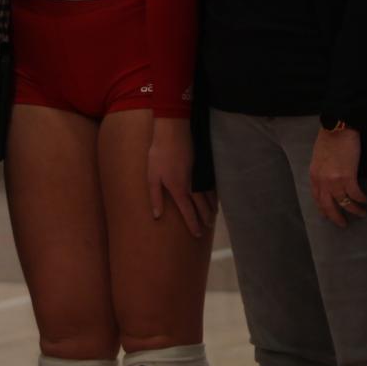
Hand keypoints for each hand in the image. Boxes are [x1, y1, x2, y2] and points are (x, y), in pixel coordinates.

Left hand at [147, 116, 212, 237]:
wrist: (173, 131)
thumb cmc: (159, 154)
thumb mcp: (152, 177)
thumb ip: (155, 197)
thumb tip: (157, 216)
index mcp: (179, 190)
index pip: (188, 212)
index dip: (193, 224)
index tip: (197, 234)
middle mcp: (192, 186)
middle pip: (202, 206)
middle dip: (206, 217)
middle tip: (209, 226)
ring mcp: (199, 175)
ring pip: (209, 195)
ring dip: (212, 206)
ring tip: (214, 214)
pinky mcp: (202, 166)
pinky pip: (211, 184)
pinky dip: (214, 192)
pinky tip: (214, 194)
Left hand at [308, 125, 366, 227]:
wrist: (337, 129)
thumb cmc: (328, 140)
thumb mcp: (318, 159)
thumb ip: (320, 172)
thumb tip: (327, 182)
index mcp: (314, 176)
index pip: (317, 198)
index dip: (324, 209)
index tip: (329, 216)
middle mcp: (322, 181)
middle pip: (328, 206)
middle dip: (336, 217)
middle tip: (343, 224)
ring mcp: (334, 180)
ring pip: (344, 202)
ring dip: (354, 210)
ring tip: (361, 213)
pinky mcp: (348, 176)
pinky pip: (355, 194)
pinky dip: (361, 199)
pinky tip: (365, 200)